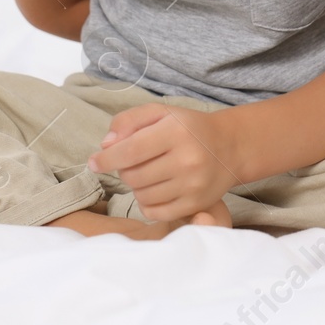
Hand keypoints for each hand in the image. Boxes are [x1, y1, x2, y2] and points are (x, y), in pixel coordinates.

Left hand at [87, 104, 244, 221]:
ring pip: (142, 195)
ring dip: (136, 186)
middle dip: (124, 170)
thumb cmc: (188, 128)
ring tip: (147, 174)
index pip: (131, 150)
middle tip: (133, 163)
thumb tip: (106, 145)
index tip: (94, 162)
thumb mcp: (161, 113)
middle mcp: (187, 159)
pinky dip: (146, 203)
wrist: (229, 147)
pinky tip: (154, 189)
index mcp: (177, 132)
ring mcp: (193, 185)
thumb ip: (129, 121)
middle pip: (133, 175)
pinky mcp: (195, 204)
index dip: (107, 159)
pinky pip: (155, 212)